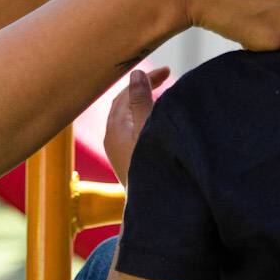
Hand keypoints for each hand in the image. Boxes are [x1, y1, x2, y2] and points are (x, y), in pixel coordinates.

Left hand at [104, 66, 168, 185]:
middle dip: (144, 89)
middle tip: (166, 78)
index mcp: (114, 129)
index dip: (145, 79)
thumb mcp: (148, 128)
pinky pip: (134, 130)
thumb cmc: (151, 166)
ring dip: (146, 103)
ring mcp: (118, 151)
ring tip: (166, 96)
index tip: (168, 71)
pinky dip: (146, 118)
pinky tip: (161, 121)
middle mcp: (112, 139)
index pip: (125, 94)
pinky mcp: (128, 161)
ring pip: (130, 117)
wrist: (154, 207)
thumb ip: (141, 101)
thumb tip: (135, 74)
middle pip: (125, 104)